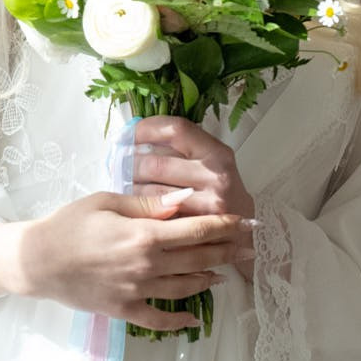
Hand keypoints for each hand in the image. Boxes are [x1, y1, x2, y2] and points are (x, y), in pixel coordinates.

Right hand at [0, 189, 248, 333]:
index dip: (223, 225)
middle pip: (198, 258)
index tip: (242, 221)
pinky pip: (161, 318)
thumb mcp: (105, 202)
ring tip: (223, 274)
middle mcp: (148, 265)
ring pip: (186, 287)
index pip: (195, 230)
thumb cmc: (68, 224)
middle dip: (226, 251)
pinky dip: (181, 319)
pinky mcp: (126, 309)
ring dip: (208, 279)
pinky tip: (194, 316)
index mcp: (144, 234)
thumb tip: (182, 201)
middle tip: (246, 247)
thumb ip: (146, 205)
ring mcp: (138, 290)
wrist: (38, 261)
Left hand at [129, 115, 257, 277]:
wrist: (242, 231)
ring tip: (124, 185)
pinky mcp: (199, 228)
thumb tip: (133, 135)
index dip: (146, 129)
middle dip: (130, 163)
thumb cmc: (216, 192)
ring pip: (151, 191)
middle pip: (156, 162)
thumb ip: (179, 149)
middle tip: (118, 165)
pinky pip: (157, 215)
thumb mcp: (208, 163)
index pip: (175, 129)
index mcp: (217, 152)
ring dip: (131, 188)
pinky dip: (141, 209)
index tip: (128, 135)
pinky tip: (134, 206)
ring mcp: (210, 203)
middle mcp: (216, 175)